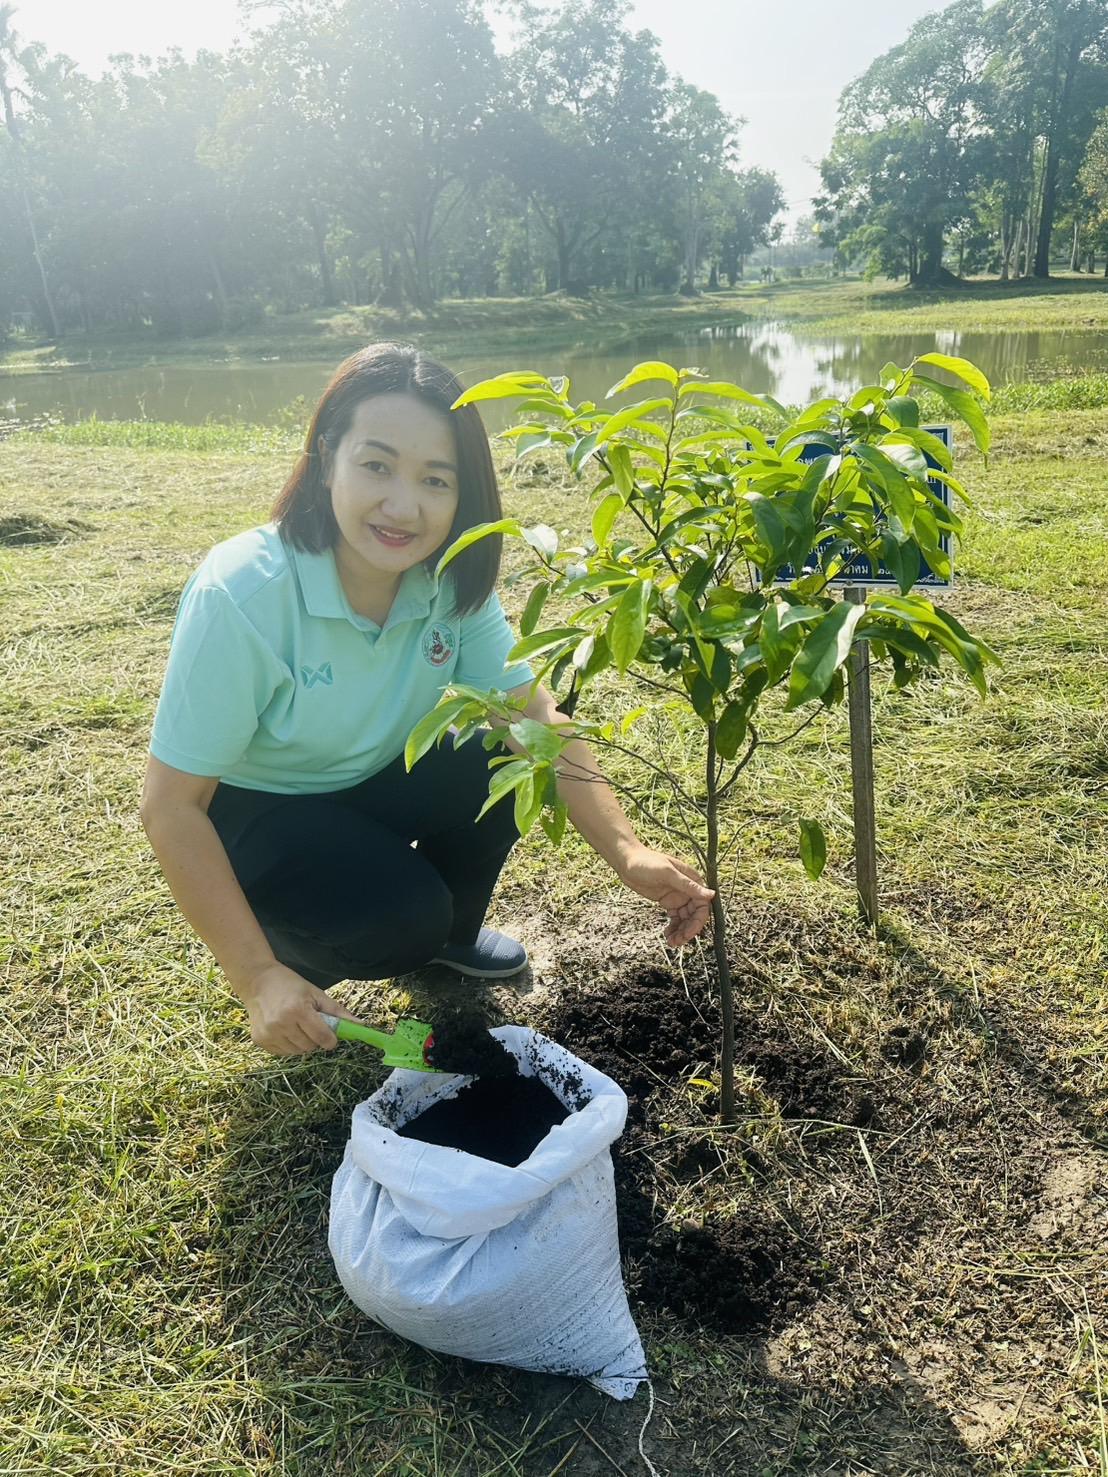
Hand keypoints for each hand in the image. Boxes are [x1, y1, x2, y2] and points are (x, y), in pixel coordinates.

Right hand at [237, 961, 365, 1056]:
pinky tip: (284, 1029)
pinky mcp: (259, 1040)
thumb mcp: (316, 994)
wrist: (257, 981)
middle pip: (310, 1047)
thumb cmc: (290, 985)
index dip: (330, 1040)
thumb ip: (338, 1012)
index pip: (323, 1038)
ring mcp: (268, 1033)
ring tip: (296, 1025)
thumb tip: (361, 1025)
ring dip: (302, 1043)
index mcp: (298, 1010)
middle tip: (310, 1025)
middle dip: (315, 1039)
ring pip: (297, 1052)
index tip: (330, 1036)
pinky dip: (288, 1045)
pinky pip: (283, 1053)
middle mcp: (281, 1023)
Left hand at [617, 846, 714, 946]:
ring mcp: (678, 896)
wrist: (626, 861)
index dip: (697, 922)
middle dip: (687, 930)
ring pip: (685, 919)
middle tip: (677, 942)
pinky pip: (675, 918)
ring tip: (671, 942)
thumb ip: (688, 885)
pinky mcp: (668, 901)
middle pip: (694, 915)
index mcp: (692, 880)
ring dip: (681, 931)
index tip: (688, 934)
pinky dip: (673, 927)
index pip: (702, 906)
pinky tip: (667, 934)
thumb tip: (711, 894)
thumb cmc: (647, 862)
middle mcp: (687, 889)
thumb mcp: (667, 873)